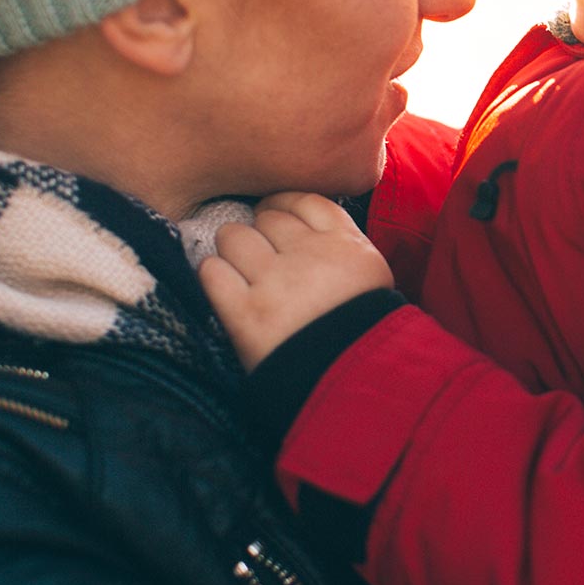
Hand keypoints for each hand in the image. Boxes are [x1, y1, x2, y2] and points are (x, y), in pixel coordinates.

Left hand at [199, 192, 393, 370]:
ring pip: (234, 237)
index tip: (272, 214)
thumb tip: (303, 224)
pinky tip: (222, 286)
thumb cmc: (364, 333)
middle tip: (257, 253)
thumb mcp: (371, 276)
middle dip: (257, 231)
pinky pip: (212, 272)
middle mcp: (309, 254)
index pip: (304, 201)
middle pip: (266, 217)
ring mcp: (274, 282)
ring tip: (238, 268)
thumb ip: (342, 245)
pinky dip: (213, 274)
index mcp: (345, 244)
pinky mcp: (245, 313)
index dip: (282, 204)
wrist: (352, 383)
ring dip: (231, 249)